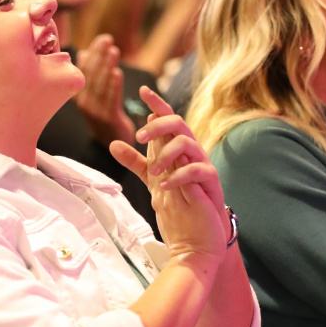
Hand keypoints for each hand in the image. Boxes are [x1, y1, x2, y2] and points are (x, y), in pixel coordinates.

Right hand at [74, 34, 135, 146]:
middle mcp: (83, 103)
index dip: (93, 53)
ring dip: (107, 67)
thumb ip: (90, 74)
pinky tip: (117, 74)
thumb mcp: (93, 93)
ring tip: (114, 52)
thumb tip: (85, 53)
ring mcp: (95, 112)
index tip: (103, 39)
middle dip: (100, 56)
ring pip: (100, 86)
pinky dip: (114, 86)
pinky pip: (110, 100)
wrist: (112, 140)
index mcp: (78, 94)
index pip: (83, 69)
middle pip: (91, 75)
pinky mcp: (108, 119)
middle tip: (108, 41)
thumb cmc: (104, 111)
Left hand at [111, 86, 228, 261]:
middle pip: (179, 124)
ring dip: (167, 152)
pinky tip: (166, 184)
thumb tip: (114, 144)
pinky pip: (197, 170)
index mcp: (177, 149)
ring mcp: (202, 165)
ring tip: (154, 169)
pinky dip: (179, 175)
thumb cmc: (180, 204)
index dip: (157, 104)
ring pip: (188, 143)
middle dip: (158, 125)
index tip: (143, 91)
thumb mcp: (153, 180)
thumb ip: (136, 162)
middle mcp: (191, 152)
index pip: (168, 121)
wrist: (197, 235)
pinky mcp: (211, 182)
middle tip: (139, 136)